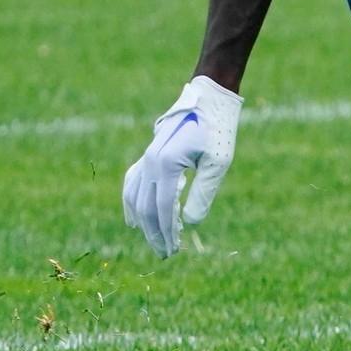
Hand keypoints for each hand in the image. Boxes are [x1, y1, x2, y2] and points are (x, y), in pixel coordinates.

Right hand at [122, 75, 242, 256]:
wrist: (209, 96)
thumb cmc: (218, 128)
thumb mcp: (218, 163)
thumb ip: (203, 193)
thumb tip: (190, 223)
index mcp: (166, 164)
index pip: (163, 208)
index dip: (167, 233)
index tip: (174, 251)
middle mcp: (150, 161)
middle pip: (146, 207)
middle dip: (154, 233)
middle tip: (166, 254)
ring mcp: (146, 157)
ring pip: (135, 197)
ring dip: (143, 222)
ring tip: (154, 240)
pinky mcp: (149, 153)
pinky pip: (132, 182)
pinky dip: (132, 202)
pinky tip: (135, 218)